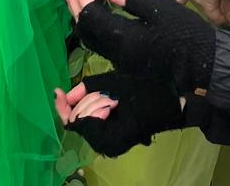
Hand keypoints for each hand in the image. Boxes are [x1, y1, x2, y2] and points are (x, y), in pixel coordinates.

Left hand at [54, 73, 182, 156]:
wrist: (172, 102)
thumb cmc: (145, 90)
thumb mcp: (112, 83)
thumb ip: (86, 89)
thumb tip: (65, 95)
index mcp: (107, 137)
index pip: (76, 122)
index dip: (65, 107)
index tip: (57, 91)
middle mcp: (105, 147)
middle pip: (79, 121)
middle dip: (87, 103)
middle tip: (109, 94)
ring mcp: (110, 146)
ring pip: (86, 122)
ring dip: (93, 104)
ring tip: (114, 98)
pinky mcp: (114, 140)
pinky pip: (95, 123)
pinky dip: (97, 109)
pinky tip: (111, 102)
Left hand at [68, 0, 215, 94]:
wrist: (204, 65)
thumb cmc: (185, 35)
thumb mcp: (161, 10)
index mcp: (122, 40)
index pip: (90, 14)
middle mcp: (116, 54)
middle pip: (85, 27)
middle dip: (74, 0)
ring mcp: (122, 61)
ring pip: (91, 36)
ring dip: (81, 12)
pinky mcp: (130, 61)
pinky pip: (101, 41)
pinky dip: (93, 23)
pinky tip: (95, 13)